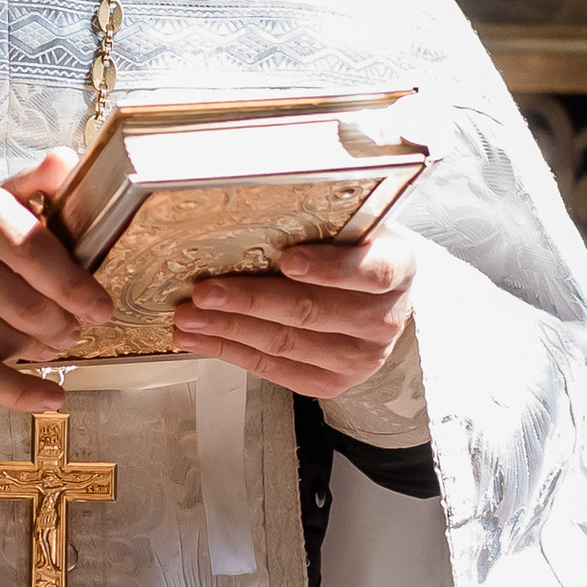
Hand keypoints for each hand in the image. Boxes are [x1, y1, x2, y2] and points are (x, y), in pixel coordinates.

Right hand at [0, 148, 111, 414]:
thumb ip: (28, 185)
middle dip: (61, 324)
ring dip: (38, 350)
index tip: (99, 306)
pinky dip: (18, 390)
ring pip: (7, 339)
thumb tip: (66, 160)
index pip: (32, 248)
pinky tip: (49, 397)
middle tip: (74, 330)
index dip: (73, 284)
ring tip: (50, 346)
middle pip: (26, 303)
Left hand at [168, 223, 415, 398]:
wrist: (380, 304)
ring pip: (285, 343)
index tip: (288, 260)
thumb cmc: (353, 255)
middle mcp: (384, 319)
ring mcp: (360, 358)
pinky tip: (201, 338)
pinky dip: (231, 352)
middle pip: (311, 311)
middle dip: (250, 301)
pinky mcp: (332, 383)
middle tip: (205, 291)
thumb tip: (248, 203)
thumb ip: (319, 221)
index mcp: (397, 268)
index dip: (329, 267)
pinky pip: (275, 370)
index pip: (371, 271)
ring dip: (228, 329)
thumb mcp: (353, 228)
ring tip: (188, 316)